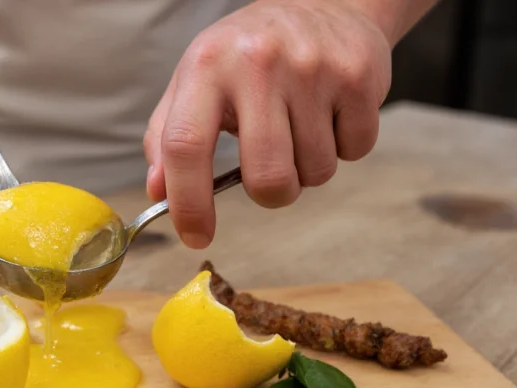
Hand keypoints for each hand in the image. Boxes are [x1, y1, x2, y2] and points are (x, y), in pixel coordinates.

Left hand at [143, 0, 392, 248]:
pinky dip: (343, 147)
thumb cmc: (248, 56)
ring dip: (307, 168)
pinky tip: (329, 114)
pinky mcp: (358, 77)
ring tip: (299, 129)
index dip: (188, 204)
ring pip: (314, 172)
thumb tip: (158, 191)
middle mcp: (257, 63)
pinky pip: (354, 151)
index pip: (185, 147)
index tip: (196, 236)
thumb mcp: (195, 82)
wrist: (323, 4)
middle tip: (270, 174)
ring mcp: (312, 69)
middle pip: (265, 177)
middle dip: (270, 195)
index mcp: (206, 67)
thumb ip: (167, 138)